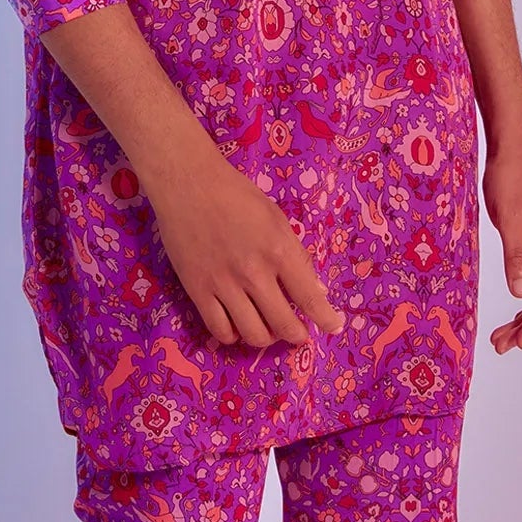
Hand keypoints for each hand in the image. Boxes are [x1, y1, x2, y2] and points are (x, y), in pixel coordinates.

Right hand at [147, 149, 346, 347]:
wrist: (187, 183)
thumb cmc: (236, 194)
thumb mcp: (276, 217)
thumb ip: (295, 254)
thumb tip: (315, 290)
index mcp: (278, 250)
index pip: (309, 298)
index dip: (325, 319)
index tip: (333, 328)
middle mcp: (254, 273)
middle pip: (283, 325)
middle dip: (296, 335)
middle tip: (297, 332)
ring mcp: (224, 284)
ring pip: (253, 335)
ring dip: (266, 338)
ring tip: (267, 328)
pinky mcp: (197, 290)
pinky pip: (220, 330)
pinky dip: (233, 335)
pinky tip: (237, 325)